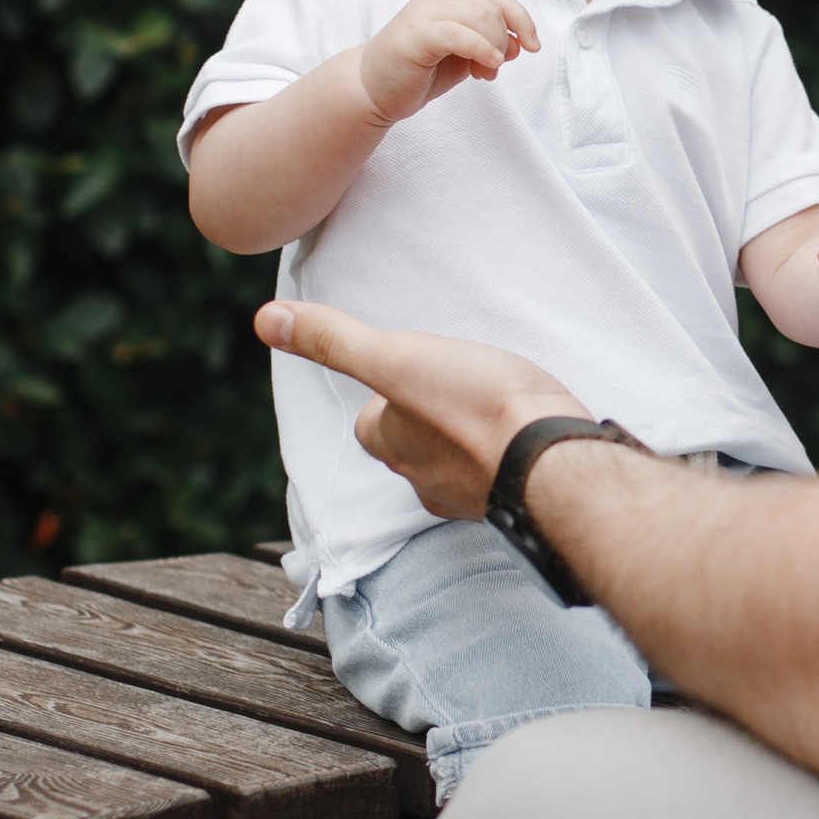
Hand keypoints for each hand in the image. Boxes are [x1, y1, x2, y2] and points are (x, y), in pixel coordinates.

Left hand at [257, 299, 581, 517]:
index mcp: (390, 444)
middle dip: (430, 416)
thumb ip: (336, 341)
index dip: (393, 389)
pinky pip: (497, 473)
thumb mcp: (398, 359)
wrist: (554, 459)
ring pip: (455, 460)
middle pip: (413, 441)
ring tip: (495, 405)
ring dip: (469, 437)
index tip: (420, 366)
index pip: (375, 418)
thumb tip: (263, 320)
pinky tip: (525, 433)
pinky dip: (504, 454)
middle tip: (459, 382)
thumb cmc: (477, 406)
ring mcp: (468, 496)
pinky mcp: (513, 498)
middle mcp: (421, 480)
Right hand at [357, 0, 536, 128]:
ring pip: (479, 16)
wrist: (370, 90)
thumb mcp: (461, 58)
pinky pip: (458, 32)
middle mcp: (438, 1)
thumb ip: (488, 46)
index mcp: (450, 2)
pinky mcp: (415, 35)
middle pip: (492, 7)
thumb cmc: (415, 74)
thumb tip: (520, 44)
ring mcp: (424, 14)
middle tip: (493, 69)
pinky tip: (487, 65)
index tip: (533, 46)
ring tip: (484, 72)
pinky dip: (481, 47)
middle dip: (505, 40)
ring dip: (493, 46)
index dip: (521, 19)